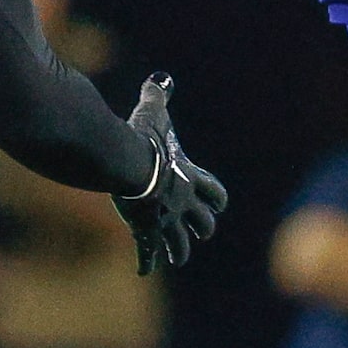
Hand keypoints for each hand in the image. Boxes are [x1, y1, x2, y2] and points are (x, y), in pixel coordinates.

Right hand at [112, 74, 227, 274]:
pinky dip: (146, 261)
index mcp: (189, 176)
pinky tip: (144, 270)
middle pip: (203, 223)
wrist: (129, 163)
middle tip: (200, 234)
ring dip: (179, 251)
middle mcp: (182, 201)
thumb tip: (161, 78)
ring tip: (177, 257)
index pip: (214, 192)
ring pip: (180, 243)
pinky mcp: (145, 230)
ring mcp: (165, 218)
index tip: (219, 206)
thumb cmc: (142, 136)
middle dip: (202, 228)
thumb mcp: (153, 113)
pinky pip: (147, 252)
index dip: (217, 198)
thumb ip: (158, 96)